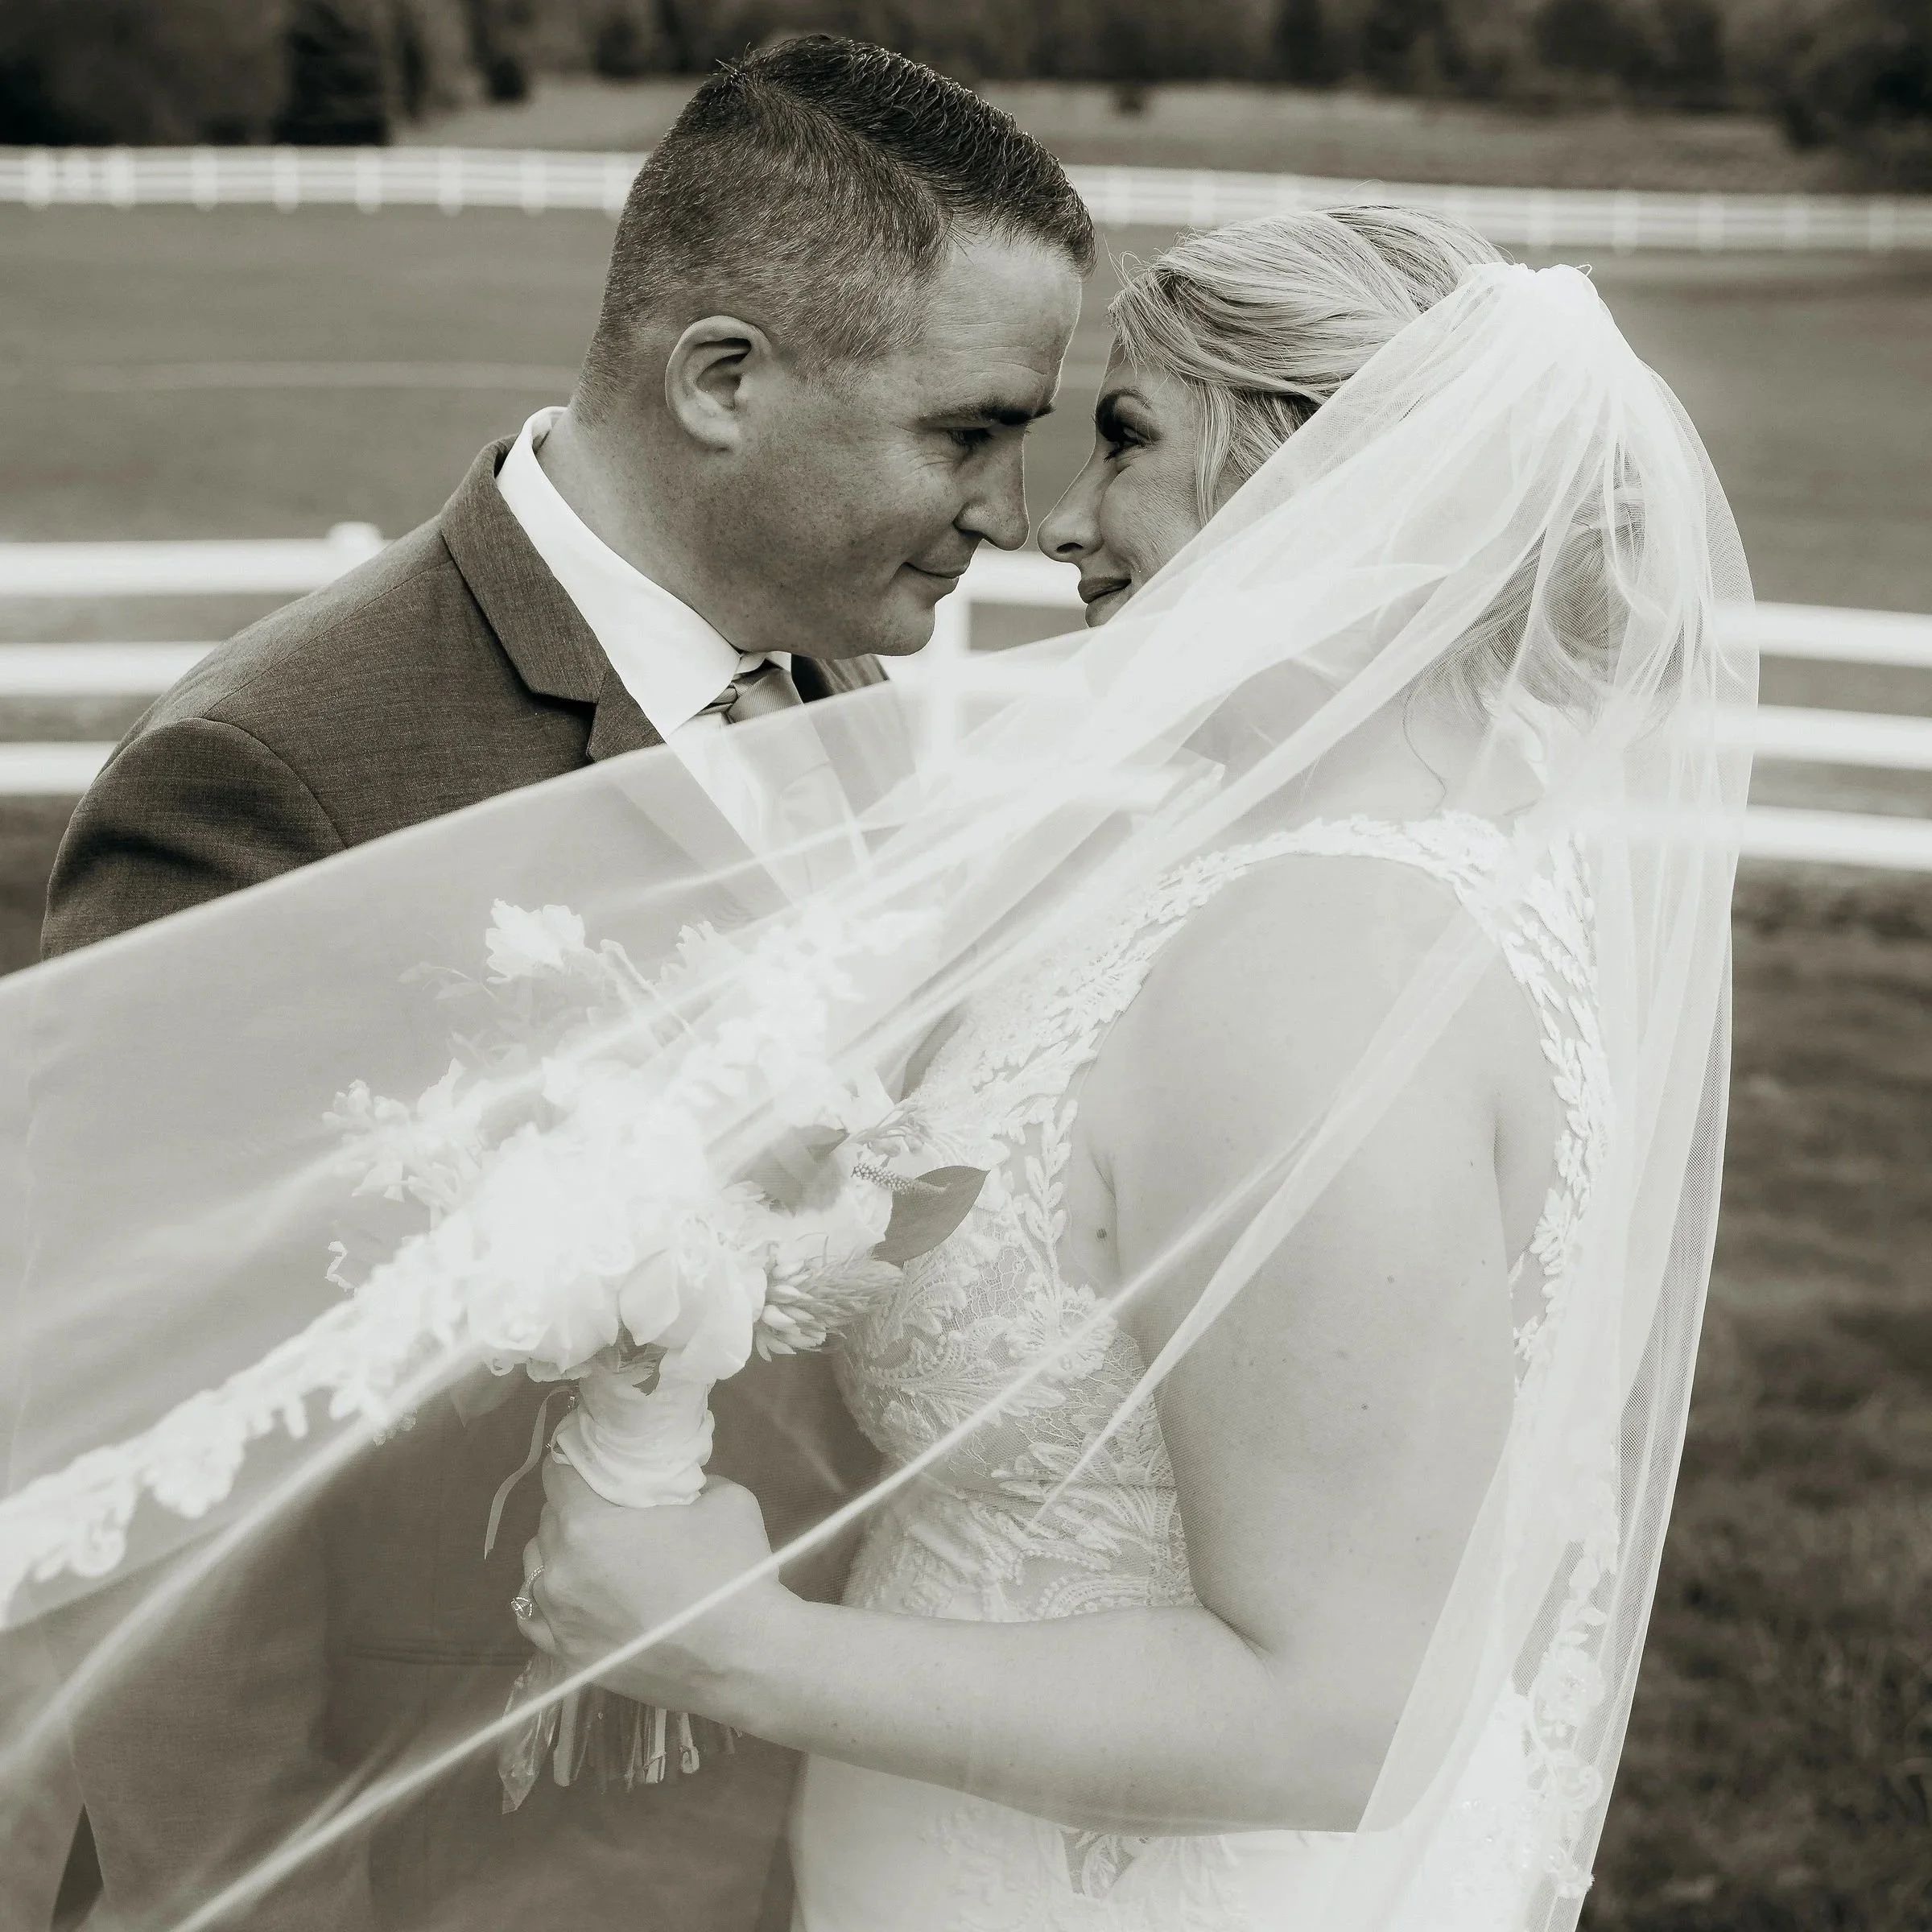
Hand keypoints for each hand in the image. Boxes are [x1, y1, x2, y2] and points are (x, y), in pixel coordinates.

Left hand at [520, 1458, 792, 1721]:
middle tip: (607, 1505)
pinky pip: (536, 1619)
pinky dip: (550, 1600)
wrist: (742, 1659)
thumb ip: (690, 1482)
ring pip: (537, 1567)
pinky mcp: (569, 1658)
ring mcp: (560, 1620)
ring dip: (559, 1551)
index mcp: (587, 1524)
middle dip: (573, 1506)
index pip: (559, 1474)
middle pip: (548, 1520)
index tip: (591, 1457)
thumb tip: (681, 1483)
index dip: (575, 1457)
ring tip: (594, 1551)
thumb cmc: (731, 1574)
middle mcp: (560, 1570)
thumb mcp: (724, 1499)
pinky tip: (573, 1592)